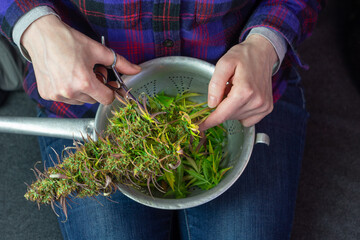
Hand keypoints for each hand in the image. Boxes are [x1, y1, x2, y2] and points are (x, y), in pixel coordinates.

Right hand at [21, 15, 140, 104]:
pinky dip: (69, 91)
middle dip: (97, 88)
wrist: (42, 35)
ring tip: (78, 73)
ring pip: (80, 101)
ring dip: (83, 91)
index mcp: (84, 83)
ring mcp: (57, 95)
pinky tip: (66, 76)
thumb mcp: (98, 51)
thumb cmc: (69, 41)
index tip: (109, 83)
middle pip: (94, 100)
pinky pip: (66, 99)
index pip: (107, 99)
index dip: (110, 91)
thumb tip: (136, 70)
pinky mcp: (47, 95)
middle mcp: (69, 92)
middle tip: (92, 72)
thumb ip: (120, 63)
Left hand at [199, 34, 277, 130]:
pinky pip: (248, 120)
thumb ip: (216, 84)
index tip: (198, 127)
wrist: (263, 52)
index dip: (208, 122)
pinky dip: (241, 112)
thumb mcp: (224, 63)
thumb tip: (212, 104)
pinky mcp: (267, 108)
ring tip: (235, 91)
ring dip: (231, 109)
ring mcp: (263, 106)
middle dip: (221, 108)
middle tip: (225, 90)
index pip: (222, 114)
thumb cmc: (242, 56)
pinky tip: (243, 99)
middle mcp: (256, 101)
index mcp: (244, 91)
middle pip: (229, 116)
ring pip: (237, 118)